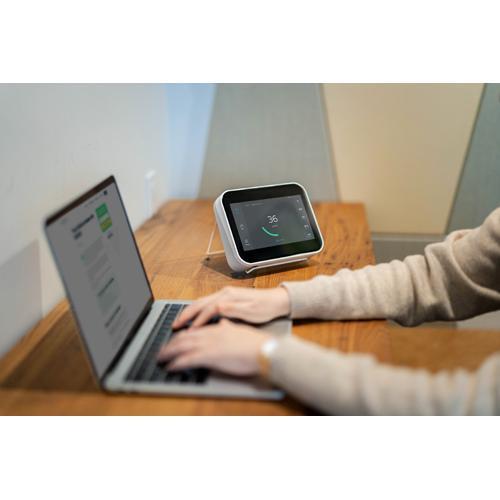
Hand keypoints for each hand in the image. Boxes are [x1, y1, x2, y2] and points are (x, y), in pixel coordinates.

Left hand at [157, 319, 269, 375]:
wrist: (263, 349)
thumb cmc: (255, 343)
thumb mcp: (240, 330)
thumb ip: (229, 327)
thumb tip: (224, 324)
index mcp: (217, 328)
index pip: (194, 329)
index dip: (182, 334)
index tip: (174, 339)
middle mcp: (210, 333)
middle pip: (184, 336)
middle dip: (170, 343)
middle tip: (161, 350)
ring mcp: (209, 343)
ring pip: (182, 345)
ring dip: (169, 352)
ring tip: (160, 358)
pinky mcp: (210, 355)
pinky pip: (188, 359)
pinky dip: (177, 363)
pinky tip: (170, 367)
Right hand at [173, 286, 289, 328]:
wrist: (276, 301)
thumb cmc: (265, 308)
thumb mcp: (251, 311)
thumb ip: (233, 309)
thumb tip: (218, 308)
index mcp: (229, 296)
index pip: (208, 308)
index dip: (197, 320)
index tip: (190, 331)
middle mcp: (225, 293)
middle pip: (200, 302)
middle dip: (186, 313)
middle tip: (175, 324)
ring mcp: (225, 294)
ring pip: (202, 302)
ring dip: (190, 311)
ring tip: (180, 322)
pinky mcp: (227, 298)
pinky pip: (207, 303)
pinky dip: (197, 310)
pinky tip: (194, 317)